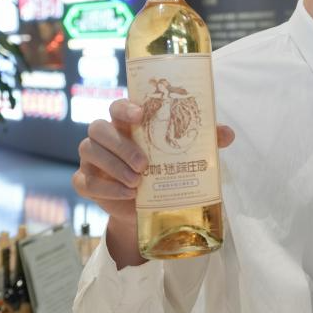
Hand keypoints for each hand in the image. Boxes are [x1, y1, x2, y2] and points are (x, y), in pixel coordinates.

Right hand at [74, 98, 235, 224]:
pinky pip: (85, 181)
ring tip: (137, 182)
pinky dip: (106, 188)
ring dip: (114, 166)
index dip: (125, 108)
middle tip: (144, 164)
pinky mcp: (85, 181)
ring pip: (89, 151)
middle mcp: (105, 136)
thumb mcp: (184, 154)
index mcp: (126, 122)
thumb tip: (228, 134)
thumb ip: (204, 141)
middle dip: (120, 145)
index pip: (117, 106)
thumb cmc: (162, 169)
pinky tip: (127, 194)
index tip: (141, 115)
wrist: (145, 206)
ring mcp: (91, 158)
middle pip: (98, 127)